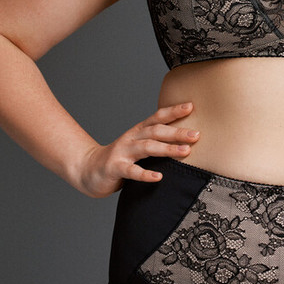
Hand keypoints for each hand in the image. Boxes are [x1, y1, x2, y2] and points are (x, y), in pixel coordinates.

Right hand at [75, 101, 199, 197]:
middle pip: (156, 131)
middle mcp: (131, 138)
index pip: (157, 117)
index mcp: (138, 131)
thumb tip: (187, 142)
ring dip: (167, 149)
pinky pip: (131, 171)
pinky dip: (145, 174)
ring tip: (185, 152)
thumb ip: (157, 143)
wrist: (87, 169)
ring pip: (146, 147)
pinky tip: (158, 177)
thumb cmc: (120, 158)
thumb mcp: (139, 146)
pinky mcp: (114, 168)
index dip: (173, 111)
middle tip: (196, 134)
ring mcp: (122, 152)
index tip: (191, 106)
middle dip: (176, 132)